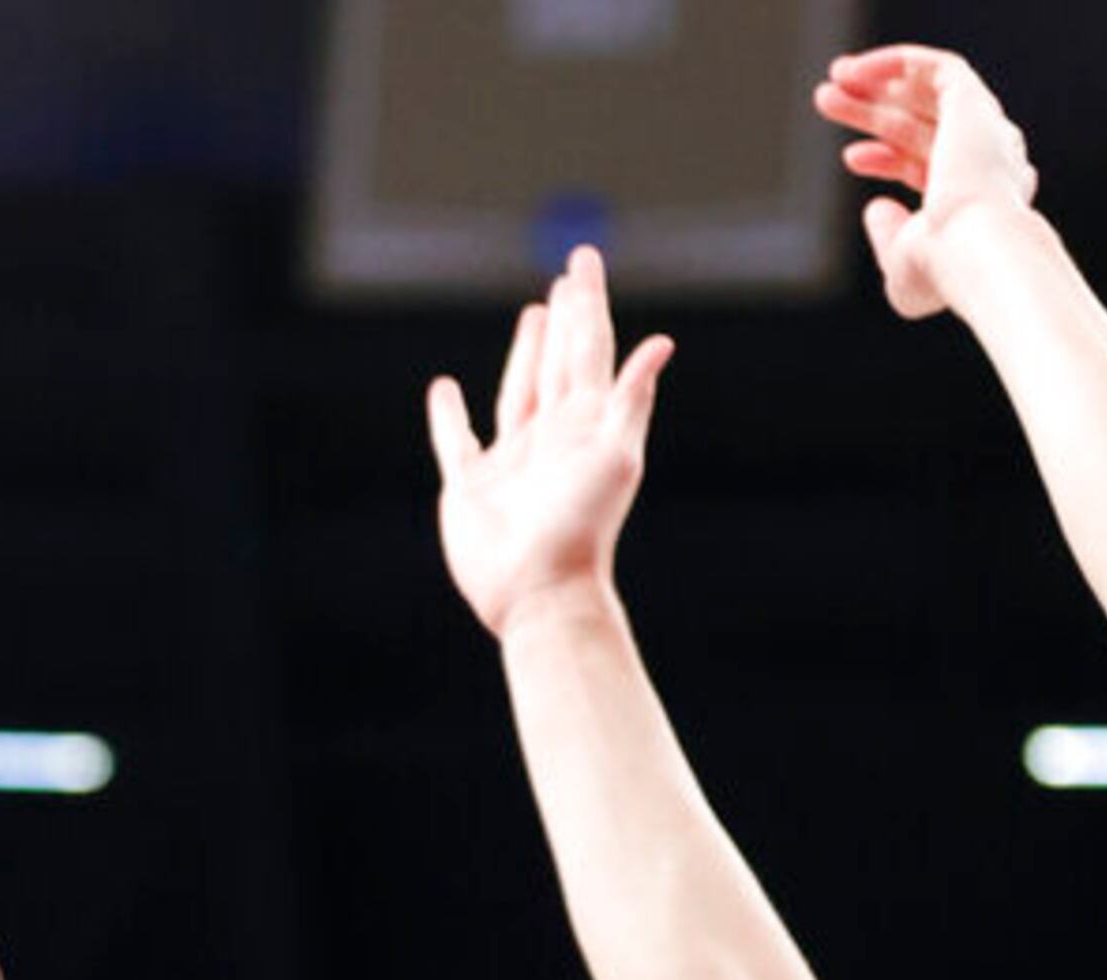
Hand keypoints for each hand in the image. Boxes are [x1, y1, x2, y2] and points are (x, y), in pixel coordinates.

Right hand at [426, 245, 675, 636]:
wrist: (542, 591)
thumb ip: (630, 399)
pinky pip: (457, 441)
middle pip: (560, 362)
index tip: (583, 260)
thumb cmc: (582, 527)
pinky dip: (449, 416)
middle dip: (566, 319)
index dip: (588, 303)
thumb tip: (662, 343)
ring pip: (519, 391)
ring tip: (532, 316)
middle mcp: (552, 435)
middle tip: (567, 278)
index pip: (590, 348)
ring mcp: (512, 460)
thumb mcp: (615, 456)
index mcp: (586, 423)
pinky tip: (444, 391)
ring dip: (525, 353)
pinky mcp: (471, 486)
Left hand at [815, 44, 1039, 320]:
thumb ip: (890, 240)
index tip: (850, 157)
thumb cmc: (945, 272)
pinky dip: (894, 62)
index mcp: (978, 201)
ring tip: (831, 84)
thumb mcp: (902, 270)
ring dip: (876, 85)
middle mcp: (987, 162)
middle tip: (829, 102)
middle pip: (923, 125)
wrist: (976, 248)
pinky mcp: (973, 102)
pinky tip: (855, 71)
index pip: (931, 166)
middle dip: (873, 114)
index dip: (887, 157)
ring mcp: (983, 130)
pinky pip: (935, 67)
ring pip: (926, 94)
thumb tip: (876, 207)